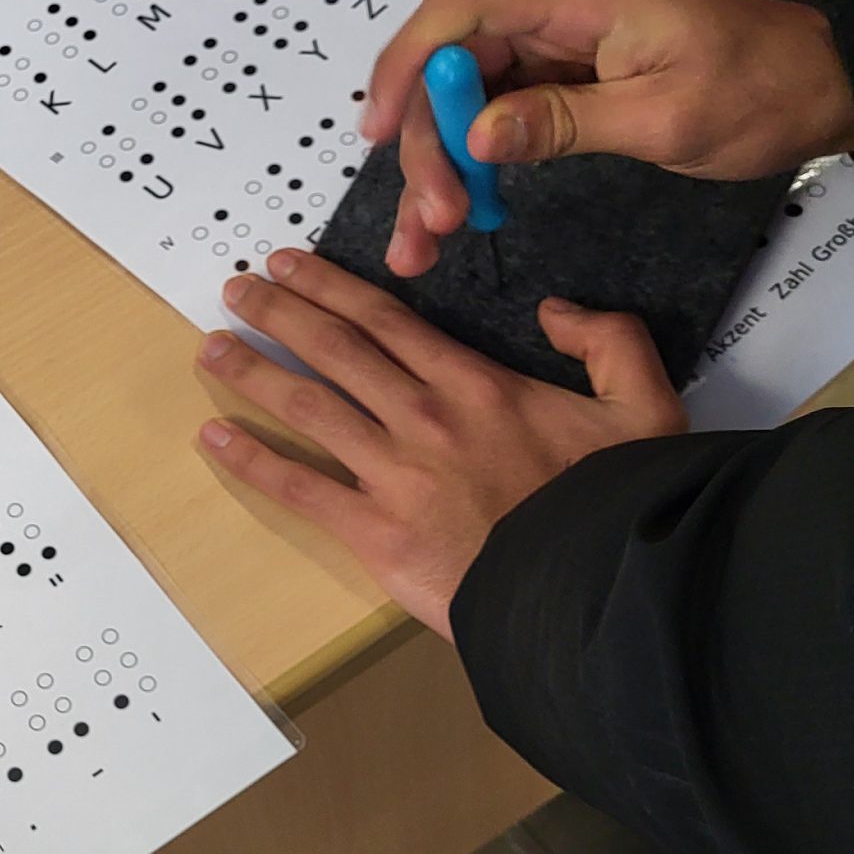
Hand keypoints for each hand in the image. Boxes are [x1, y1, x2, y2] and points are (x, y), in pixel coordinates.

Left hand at [195, 251, 685, 634]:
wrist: (596, 588)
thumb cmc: (616, 503)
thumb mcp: (643, 408)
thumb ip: (610, 342)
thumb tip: (559, 308)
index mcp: (476, 384)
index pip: (386, 320)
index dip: (329, 287)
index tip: (288, 264)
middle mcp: (422, 416)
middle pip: (334, 350)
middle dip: (278, 313)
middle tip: (235, 288)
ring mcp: (393, 473)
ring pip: (307, 406)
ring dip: (251, 373)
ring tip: (210, 348)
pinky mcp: (376, 531)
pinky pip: (300, 487)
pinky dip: (251, 460)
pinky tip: (213, 437)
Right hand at [359, 0, 853, 276]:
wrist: (831, 87)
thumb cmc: (763, 91)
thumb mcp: (666, 117)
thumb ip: (564, 123)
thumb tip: (477, 138)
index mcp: (580, 0)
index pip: (462, 14)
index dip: (407, 66)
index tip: (378, 133)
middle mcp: (557, 15)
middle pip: (453, 70)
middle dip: (428, 145)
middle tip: (430, 222)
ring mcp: (559, 50)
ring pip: (468, 103)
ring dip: (440, 168)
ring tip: (422, 242)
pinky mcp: (567, 83)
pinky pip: (500, 120)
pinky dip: (475, 167)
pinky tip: (458, 216)